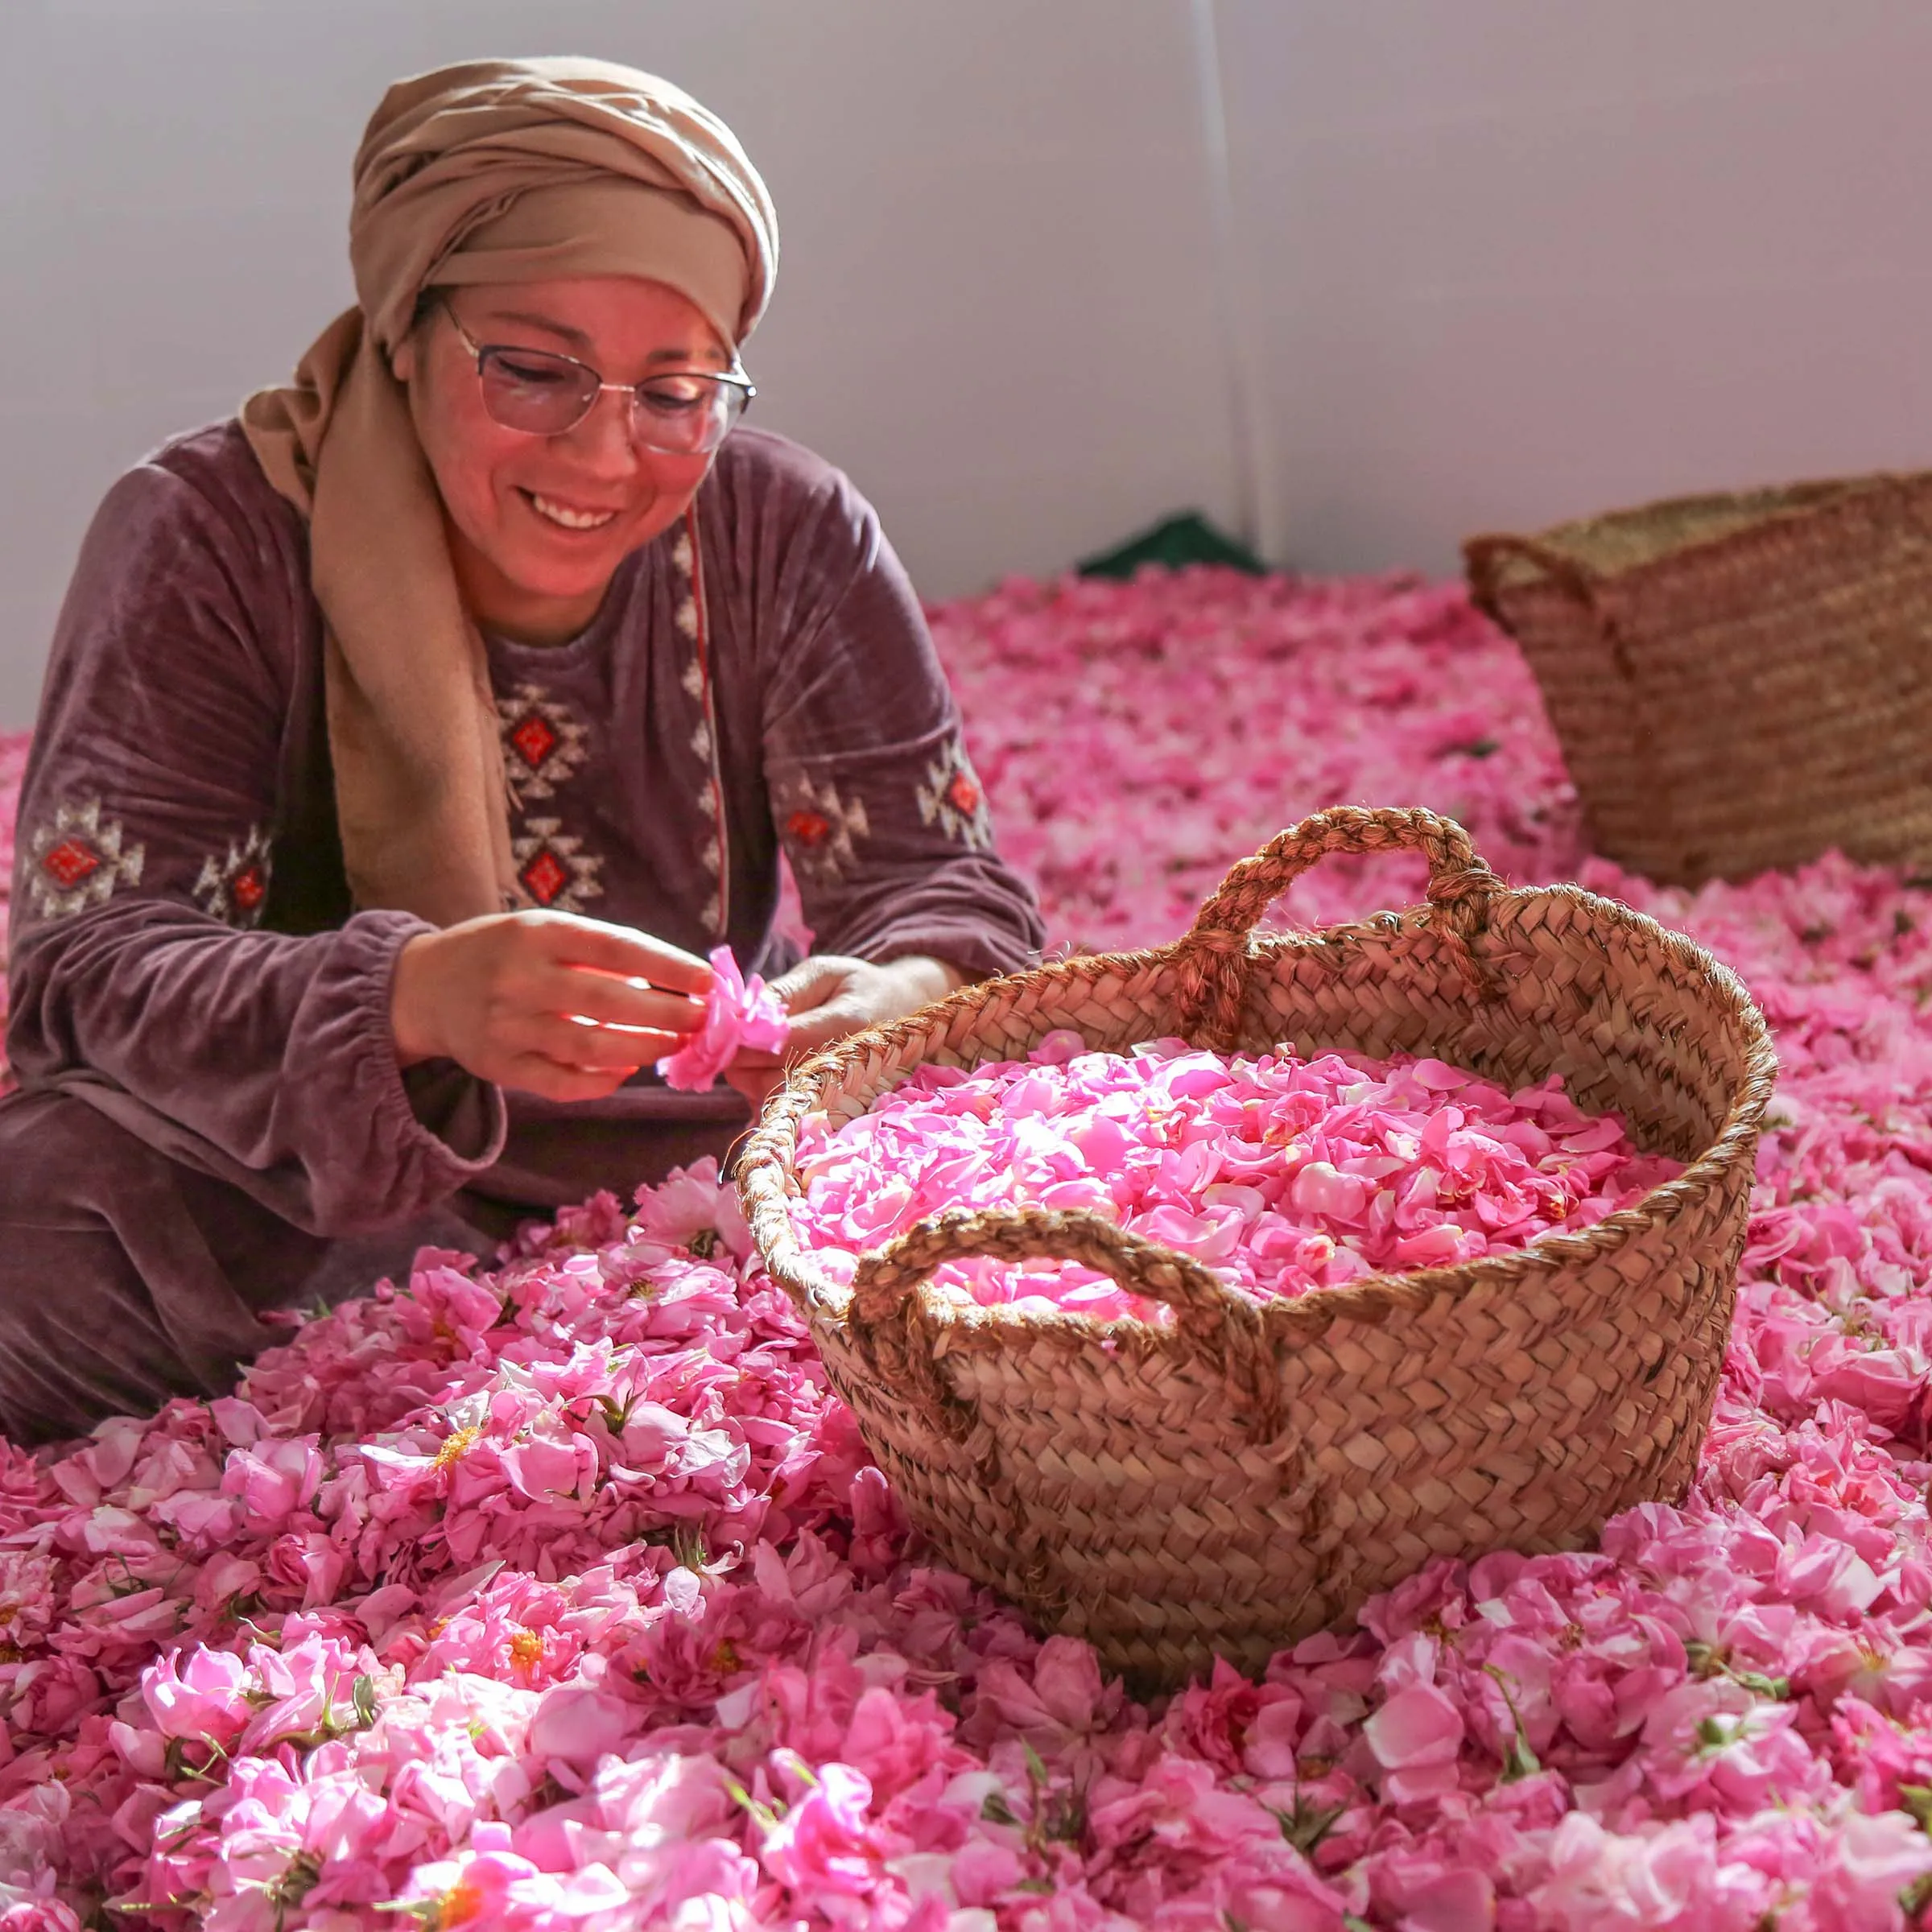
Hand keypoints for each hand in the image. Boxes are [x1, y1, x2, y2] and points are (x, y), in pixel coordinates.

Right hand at [391, 910, 712, 1102]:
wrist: (421, 987)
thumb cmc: (502, 953)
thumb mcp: (541, 931)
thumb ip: (599, 952)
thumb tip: (675, 981)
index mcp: (537, 933)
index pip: (616, 948)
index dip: (667, 966)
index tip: (708, 980)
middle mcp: (519, 978)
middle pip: (608, 1001)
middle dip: (667, 1014)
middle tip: (702, 1020)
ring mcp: (506, 1026)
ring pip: (590, 1047)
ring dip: (643, 1048)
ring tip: (675, 1044)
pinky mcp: (498, 1066)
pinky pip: (562, 1083)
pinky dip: (603, 1082)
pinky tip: (628, 1069)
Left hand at [723, 953, 967, 1110]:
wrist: (906, 1015)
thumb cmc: (861, 987)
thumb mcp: (825, 972)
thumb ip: (786, 992)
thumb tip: (743, 1014)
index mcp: (847, 1025)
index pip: (779, 1043)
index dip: (741, 1038)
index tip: (721, 1026)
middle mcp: (846, 1068)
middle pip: (768, 1078)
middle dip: (739, 1060)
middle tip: (732, 1038)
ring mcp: (841, 1097)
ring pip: (769, 1099)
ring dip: (748, 1077)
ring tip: (756, 1050)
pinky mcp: (833, 1113)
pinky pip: (782, 1114)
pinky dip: (764, 1095)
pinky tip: (768, 1072)